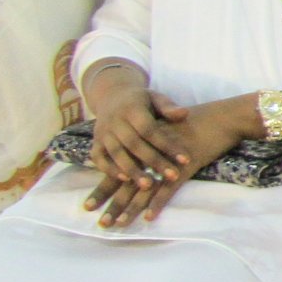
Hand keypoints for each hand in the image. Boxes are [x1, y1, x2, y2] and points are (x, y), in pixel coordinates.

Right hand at [86, 72, 191, 189]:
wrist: (112, 96)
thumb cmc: (142, 101)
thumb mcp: (155, 98)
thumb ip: (168, 107)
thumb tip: (184, 114)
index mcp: (132, 109)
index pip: (150, 130)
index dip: (167, 145)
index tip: (186, 160)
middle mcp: (115, 121)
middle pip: (134, 144)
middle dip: (154, 162)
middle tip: (172, 177)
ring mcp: (102, 132)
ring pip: (116, 153)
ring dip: (132, 170)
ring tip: (149, 186)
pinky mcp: (95, 142)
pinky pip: (98, 158)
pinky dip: (109, 169)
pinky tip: (125, 180)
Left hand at [86, 94, 250, 226]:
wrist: (224, 117)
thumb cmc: (201, 123)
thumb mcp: (170, 133)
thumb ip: (155, 145)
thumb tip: (144, 164)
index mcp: (144, 145)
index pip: (118, 170)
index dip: (103, 188)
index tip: (89, 206)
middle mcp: (151, 153)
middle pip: (126, 182)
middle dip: (112, 203)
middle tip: (101, 222)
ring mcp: (167, 160)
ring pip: (144, 188)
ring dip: (131, 208)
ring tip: (118, 224)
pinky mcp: (184, 166)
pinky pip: (168, 188)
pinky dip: (158, 202)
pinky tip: (149, 217)